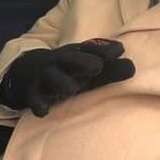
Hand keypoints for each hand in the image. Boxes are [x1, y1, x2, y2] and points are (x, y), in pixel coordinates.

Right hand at [5, 38, 134, 116]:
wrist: (28, 72)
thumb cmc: (68, 71)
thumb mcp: (87, 68)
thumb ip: (110, 69)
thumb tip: (132, 65)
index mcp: (76, 54)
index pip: (91, 48)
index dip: (104, 50)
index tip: (119, 50)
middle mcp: (60, 62)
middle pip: (71, 58)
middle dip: (83, 61)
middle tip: (96, 67)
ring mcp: (45, 77)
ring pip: (54, 78)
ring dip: (63, 83)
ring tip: (71, 88)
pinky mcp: (32, 93)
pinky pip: (35, 99)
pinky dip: (39, 104)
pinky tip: (44, 111)